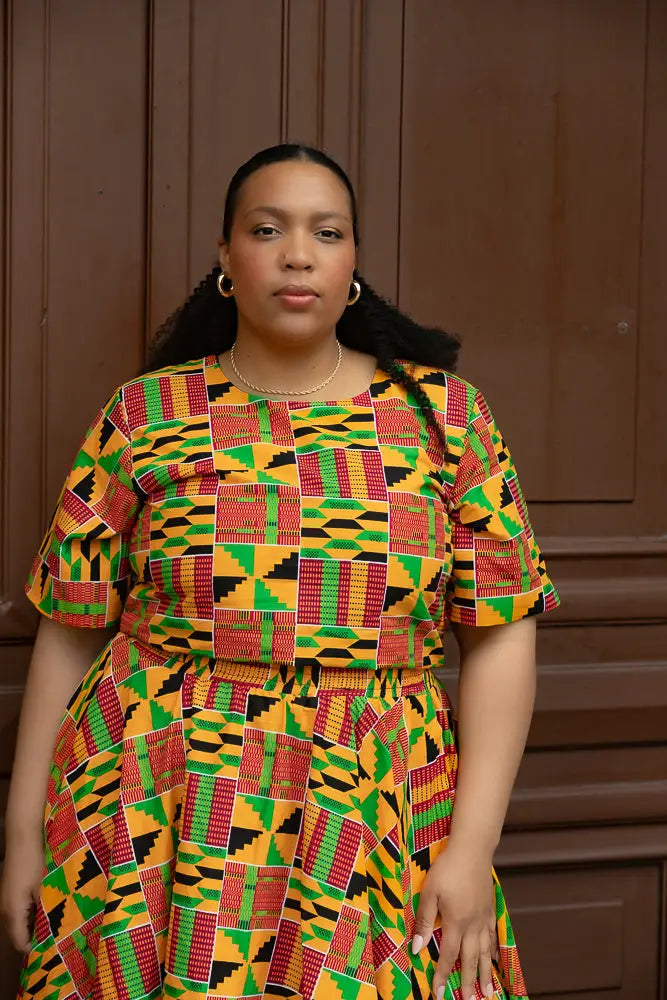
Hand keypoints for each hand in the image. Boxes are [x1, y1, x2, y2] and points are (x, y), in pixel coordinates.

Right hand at [0, 831, 43, 951]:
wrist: (23, 837)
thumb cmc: (35, 862)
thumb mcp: (45, 888)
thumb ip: (46, 912)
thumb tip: (54, 932)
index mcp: (12, 913)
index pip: (20, 943)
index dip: (36, 949)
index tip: (53, 948)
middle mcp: (5, 911)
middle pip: (18, 935)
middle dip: (35, 938)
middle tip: (56, 939)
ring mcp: (6, 900)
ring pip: (19, 923)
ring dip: (33, 926)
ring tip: (54, 926)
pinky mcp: (9, 892)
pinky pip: (18, 912)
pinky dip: (30, 915)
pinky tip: (46, 909)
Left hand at [412, 844, 497, 999]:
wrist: (472, 849)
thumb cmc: (447, 868)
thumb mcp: (429, 892)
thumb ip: (425, 921)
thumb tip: (418, 948)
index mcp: (456, 922)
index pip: (449, 956)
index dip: (443, 975)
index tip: (439, 993)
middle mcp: (472, 925)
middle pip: (470, 959)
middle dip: (468, 982)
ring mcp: (484, 917)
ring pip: (485, 951)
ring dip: (485, 973)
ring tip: (488, 991)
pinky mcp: (490, 908)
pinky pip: (493, 935)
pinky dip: (493, 950)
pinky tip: (494, 959)